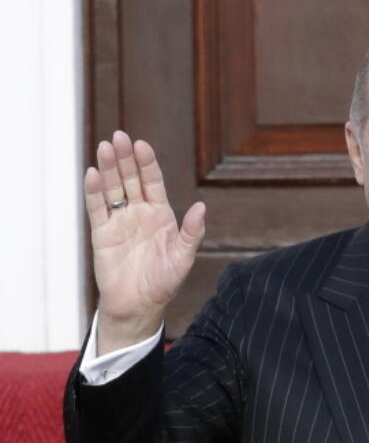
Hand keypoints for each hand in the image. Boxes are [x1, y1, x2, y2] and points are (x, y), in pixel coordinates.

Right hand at [84, 131, 204, 354]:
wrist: (139, 305)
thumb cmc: (164, 282)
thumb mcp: (183, 258)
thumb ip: (192, 232)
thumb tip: (201, 207)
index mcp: (161, 215)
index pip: (152, 182)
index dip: (147, 164)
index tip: (142, 146)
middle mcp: (139, 213)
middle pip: (130, 179)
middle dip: (125, 158)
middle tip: (119, 137)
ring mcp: (119, 221)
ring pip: (112, 189)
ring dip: (108, 168)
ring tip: (104, 147)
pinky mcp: (102, 233)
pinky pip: (97, 208)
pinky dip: (94, 191)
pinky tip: (92, 173)